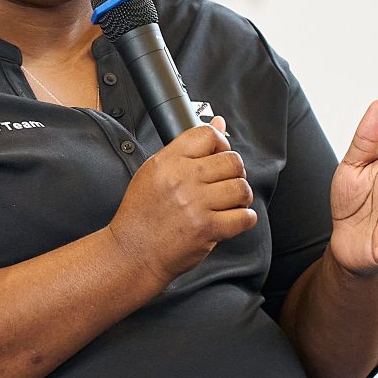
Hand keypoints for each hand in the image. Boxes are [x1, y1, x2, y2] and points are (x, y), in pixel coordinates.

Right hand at [108, 118, 258, 284]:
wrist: (132, 253)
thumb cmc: (141, 216)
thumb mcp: (154, 173)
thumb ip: (187, 148)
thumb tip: (218, 123)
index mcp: (166, 162)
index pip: (207, 135)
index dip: (221, 144)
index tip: (219, 156)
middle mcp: (181, 179)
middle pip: (232, 161)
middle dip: (234, 173)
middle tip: (224, 184)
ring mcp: (195, 204)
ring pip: (241, 188)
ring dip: (240, 197)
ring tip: (228, 203)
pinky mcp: (207, 228)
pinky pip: (244, 217)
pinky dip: (244, 219)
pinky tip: (231, 219)